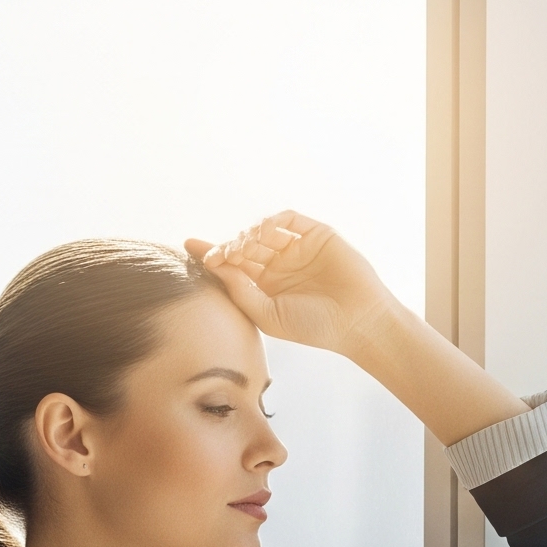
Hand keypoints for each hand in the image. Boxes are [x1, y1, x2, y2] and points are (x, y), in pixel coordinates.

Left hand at [186, 212, 395, 357]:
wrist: (357, 323)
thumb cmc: (315, 328)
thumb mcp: (268, 315)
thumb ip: (241, 292)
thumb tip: (215, 267)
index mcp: (268, 286)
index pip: (235, 265)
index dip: (212, 254)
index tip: (188, 246)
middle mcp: (281, 264)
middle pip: (244, 246)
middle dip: (227, 248)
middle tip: (214, 257)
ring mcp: (298, 248)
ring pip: (262, 231)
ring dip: (246, 236)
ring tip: (239, 251)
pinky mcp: (316, 234)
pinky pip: (288, 219)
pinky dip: (271, 222)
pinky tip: (262, 235)